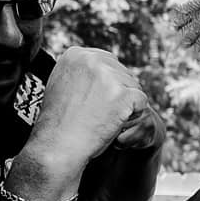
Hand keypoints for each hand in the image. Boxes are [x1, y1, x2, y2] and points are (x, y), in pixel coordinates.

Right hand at [24, 48, 156, 176]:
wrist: (58, 145)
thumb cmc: (61, 120)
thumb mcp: (64, 84)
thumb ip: (84, 71)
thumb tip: (108, 64)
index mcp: (76, 55)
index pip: (108, 62)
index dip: (107, 85)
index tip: (91, 100)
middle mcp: (92, 60)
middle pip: (123, 73)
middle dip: (117, 93)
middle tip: (96, 112)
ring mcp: (109, 76)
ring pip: (134, 87)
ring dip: (125, 105)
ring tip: (102, 118)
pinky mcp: (123, 94)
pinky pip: (141, 102)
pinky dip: (133, 115)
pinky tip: (114, 123)